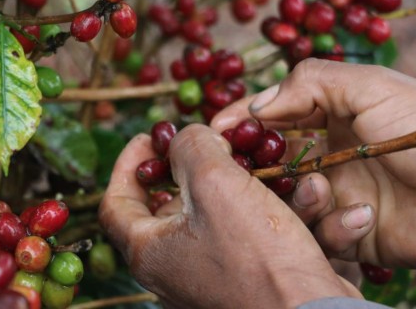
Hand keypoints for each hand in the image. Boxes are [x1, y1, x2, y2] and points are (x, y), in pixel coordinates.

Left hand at [99, 124, 359, 308]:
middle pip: (171, 203)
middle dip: (195, 166)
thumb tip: (187, 137)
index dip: (130, 162)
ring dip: (244, 183)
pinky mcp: (246, 279)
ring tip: (266, 165)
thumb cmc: (257, 255)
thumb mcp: (216, 182)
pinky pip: (249, 232)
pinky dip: (269, 208)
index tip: (151, 137)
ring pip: (217, 213)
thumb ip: (191, 146)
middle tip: (213, 144)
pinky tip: (299, 192)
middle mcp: (174, 268)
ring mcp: (209, 277)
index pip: (116, 201)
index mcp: (150, 251)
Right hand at [213, 58, 415, 277]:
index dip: (240, 121)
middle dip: (252, 166)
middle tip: (237, 172)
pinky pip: (317, 233)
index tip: (211, 132)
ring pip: (286, 200)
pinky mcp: (349, 231)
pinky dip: (332, 226)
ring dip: (298, 197)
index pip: (272, 114)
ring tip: (323, 191)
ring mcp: (337, 192)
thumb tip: (257, 104)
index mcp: (332, 112)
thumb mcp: (371, 85)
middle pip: (270, 159)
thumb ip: (311, 83)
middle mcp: (328, 151)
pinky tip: (363, 217)